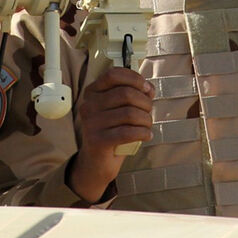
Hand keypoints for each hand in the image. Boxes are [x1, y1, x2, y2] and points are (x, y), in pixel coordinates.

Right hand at [65, 66, 153, 201]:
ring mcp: (91, 123)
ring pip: (130, 113)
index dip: (134, 79)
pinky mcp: (97, 140)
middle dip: (145, 103)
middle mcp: (88, 105)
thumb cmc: (112, 131)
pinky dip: (143, 133)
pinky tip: (146, 135)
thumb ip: (134, 95)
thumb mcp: (120, 109)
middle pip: (126, 93)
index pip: (113, 74)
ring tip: (147, 126)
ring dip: (146, 120)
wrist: (97, 162)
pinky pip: (128, 132)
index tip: (147, 89)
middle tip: (149, 112)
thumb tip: (149, 89)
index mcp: (92, 93)